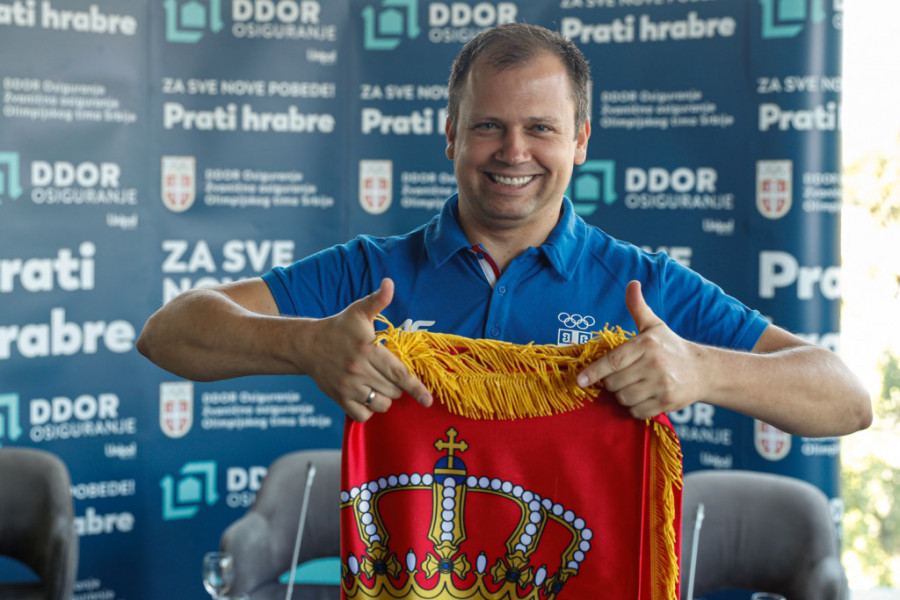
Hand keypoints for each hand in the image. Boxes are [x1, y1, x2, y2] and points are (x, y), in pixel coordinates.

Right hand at [306, 278, 432, 421]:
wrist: (307, 345)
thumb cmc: (338, 328)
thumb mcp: (358, 311)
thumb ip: (377, 300)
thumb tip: (389, 283)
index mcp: (367, 349)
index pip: (398, 373)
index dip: (416, 388)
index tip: (428, 399)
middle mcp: (358, 370)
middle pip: (393, 390)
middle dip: (399, 387)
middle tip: (391, 375)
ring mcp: (348, 386)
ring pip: (380, 404)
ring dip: (386, 399)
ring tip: (381, 386)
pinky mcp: (339, 398)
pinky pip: (363, 415)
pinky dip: (369, 410)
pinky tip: (368, 397)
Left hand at [576, 280, 705, 418]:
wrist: (703, 371)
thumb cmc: (671, 347)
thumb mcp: (654, 325)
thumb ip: (638, 307)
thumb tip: (632, 284)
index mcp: (646, 344)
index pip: (613, 361)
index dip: (594, 372)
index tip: (580, 380)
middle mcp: (654, 364)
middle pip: (614, 383)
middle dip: (612, 383)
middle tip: (622, 376)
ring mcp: (662, 385)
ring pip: (624, 398)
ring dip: (623, 396)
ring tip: (634, 386)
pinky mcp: (667, 402)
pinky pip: (637, 412)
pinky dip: (635, 408)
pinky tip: (644, 397)